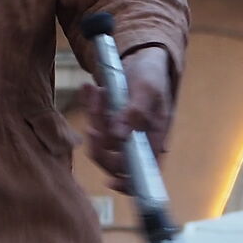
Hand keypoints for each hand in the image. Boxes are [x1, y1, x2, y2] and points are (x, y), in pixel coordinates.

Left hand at [82, 45, 175, 190]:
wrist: (142, 59)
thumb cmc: (151, 75)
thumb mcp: (147, 89)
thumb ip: (137, 112)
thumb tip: (120, 137)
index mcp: (154, 140)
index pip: (142, 174)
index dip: (127, 183)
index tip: (110, 181)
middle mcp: (136, 143)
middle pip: (113, 160)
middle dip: (100, 139)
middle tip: (95, 112)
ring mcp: (120, 134)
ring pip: (99, 141)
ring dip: (93, 117)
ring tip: (95, 90)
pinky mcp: (107, 123)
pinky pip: (93, 124)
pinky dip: (89, 108)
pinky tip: (88, 89)